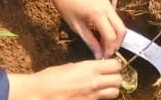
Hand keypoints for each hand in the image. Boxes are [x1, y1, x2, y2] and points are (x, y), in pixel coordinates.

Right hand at [7, 60, 123, 99]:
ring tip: (105, 85)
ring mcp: (93, 96)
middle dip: (116, 77)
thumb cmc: (50, 78)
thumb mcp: (69, 66)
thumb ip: (83, 67)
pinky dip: (102, 97)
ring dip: (112, 88)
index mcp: (89, 68)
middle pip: (119, 80)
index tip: (110, 64)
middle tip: (109, 75)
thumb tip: (90, 69)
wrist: (41, 94)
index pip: (115, 65)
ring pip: (115, 93)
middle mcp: (95, 82)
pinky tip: (94, 94)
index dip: (115, 64)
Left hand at [27, 0, 125, 58]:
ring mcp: (107, 2)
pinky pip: (114, 17)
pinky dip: (111, 27)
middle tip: (106, 52)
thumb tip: (98, 55)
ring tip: (102, 45)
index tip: (103, 57)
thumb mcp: (76, 25)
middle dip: (116, 44)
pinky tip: (101, 34)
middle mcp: (106, 7)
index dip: (109, 49)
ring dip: (114, 36)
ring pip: (119, 23)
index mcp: (98, 13)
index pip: (111, 36)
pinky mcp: (105, 0)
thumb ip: (89, 41)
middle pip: (121, 30)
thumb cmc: (64, 4)